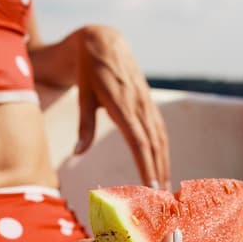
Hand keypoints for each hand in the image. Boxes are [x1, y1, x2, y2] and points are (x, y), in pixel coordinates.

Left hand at [73, 25, 170, 188]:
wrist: (104, 41)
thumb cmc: (89, 72)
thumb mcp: (83, 96)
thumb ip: (84, 125)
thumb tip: (78, 152)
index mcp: (123, 104)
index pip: (139, 141)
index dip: (146, 165)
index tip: (150, 187)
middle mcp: (140, 105)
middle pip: (154, 145)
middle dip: (158, 172)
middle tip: (161, 199)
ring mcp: (147, 104)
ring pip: (161, 139)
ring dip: (164, 164)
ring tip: (164, 188)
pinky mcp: (149, 104)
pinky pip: (160, 131)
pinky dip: (163, 151)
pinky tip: (163, 166)